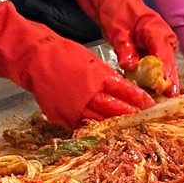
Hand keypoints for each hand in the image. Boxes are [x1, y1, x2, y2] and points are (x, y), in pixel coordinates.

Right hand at [0, 0, 151, 128]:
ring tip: (124, 126)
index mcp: (99, 77)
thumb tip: (121, 89)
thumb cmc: (62, 53)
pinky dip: (92, 126)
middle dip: (130, 115)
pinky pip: (82, 125)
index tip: (149, 104)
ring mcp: (76, 109)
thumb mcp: (90, 60)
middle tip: (142, 118)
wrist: (34, 59)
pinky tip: (100, 129)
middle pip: (116, 110)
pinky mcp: (63, 117)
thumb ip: (105, 76)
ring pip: (101, 121)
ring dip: (114, 124)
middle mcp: (90, 95)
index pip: (125, 91)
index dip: (139, 99)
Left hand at [69, 0, 179, 96]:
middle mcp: (164, 39)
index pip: (164, 56)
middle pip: (167, 67)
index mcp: (157, 30)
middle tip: (160, 106)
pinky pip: (154, 69)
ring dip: (156, 85)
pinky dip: (149, 80)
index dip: (166, 76)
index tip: (168, 93)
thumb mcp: (116, 28)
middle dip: (164, 86)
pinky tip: (145, 95)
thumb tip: (131, 66)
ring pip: (162, 70)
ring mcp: (161, 47)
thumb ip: (124, 47)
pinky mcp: (154, 53)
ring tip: (152, 105)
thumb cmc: (116, 9)